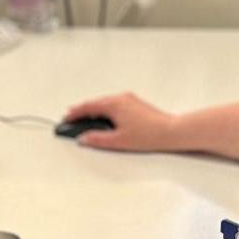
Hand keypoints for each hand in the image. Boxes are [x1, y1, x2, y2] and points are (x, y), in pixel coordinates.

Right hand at [63, 92, 177, 151]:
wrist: (171, 132)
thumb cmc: (149, 134)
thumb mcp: (118, 141)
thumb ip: (98, 139)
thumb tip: (85, 138)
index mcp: (114, 104)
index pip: (88, 106)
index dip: (75, 113)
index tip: (67, 118)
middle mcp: (121, 98)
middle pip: (96, 103)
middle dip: (83, 111)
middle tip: (72, 118)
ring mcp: (130, 100)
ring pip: (106, 104)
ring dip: (95, 111)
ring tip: (86, 121)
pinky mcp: (136, 104)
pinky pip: (115, 105)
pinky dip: (106, 111)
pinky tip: (105, 120)